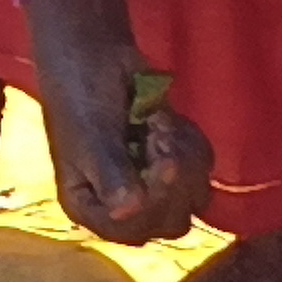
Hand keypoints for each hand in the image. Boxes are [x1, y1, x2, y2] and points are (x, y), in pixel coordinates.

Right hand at [28, 0, 203, 243]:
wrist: (94, 52)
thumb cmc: (79, 93)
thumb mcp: (90, 134)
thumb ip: (110, 172)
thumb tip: (127, 211)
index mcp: (89, 206)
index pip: (132, 229)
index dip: (156, 201)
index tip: (162, 158)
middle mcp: (121, 206)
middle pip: (171, 221)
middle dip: (174, 178)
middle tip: (157, 135)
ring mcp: (151, 185)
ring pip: (194, 195)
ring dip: (184, 155)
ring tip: (157, 123)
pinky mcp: (174, 162)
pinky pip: (202, 167)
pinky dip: (191, 141)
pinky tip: (165, 120)